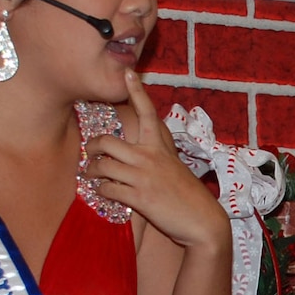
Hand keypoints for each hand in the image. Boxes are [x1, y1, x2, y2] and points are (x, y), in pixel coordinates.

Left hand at [84, 71, 231, 251]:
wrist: (203, 221)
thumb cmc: (188, 195)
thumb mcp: (175, 166)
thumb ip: (157, 155)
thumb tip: (137, 152)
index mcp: (161, 146)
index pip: (148, 113)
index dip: (137, 91)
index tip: (128, 73)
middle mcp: (151, 157)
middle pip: (108, 142)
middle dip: (93, 147)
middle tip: (91, 152)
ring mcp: (144, 177)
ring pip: (102, 166)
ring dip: (92, 171)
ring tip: (91, 175)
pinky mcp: (139, 198)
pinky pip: (108, 189)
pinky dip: (101, 191)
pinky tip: (103, 192)